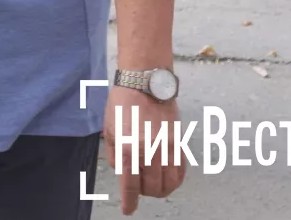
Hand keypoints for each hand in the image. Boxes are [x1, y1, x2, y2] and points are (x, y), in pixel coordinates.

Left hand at [103, 86, 184, 214]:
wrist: (145, 84)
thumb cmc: (122, 104)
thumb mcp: (109, 130)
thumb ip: (115, 155)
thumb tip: (123, 174)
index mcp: (129, 148)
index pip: (130, 185)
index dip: (130, 202)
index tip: (129, 210)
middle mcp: (149, 150)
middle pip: (152, 188)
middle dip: (144, 193)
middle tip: (138, 189)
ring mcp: (166, 147)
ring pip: (169, 183)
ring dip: (160, 190)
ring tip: (152, 186)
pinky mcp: (177, 143)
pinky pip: (181, 171)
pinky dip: (174, 180)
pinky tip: (167, 179)